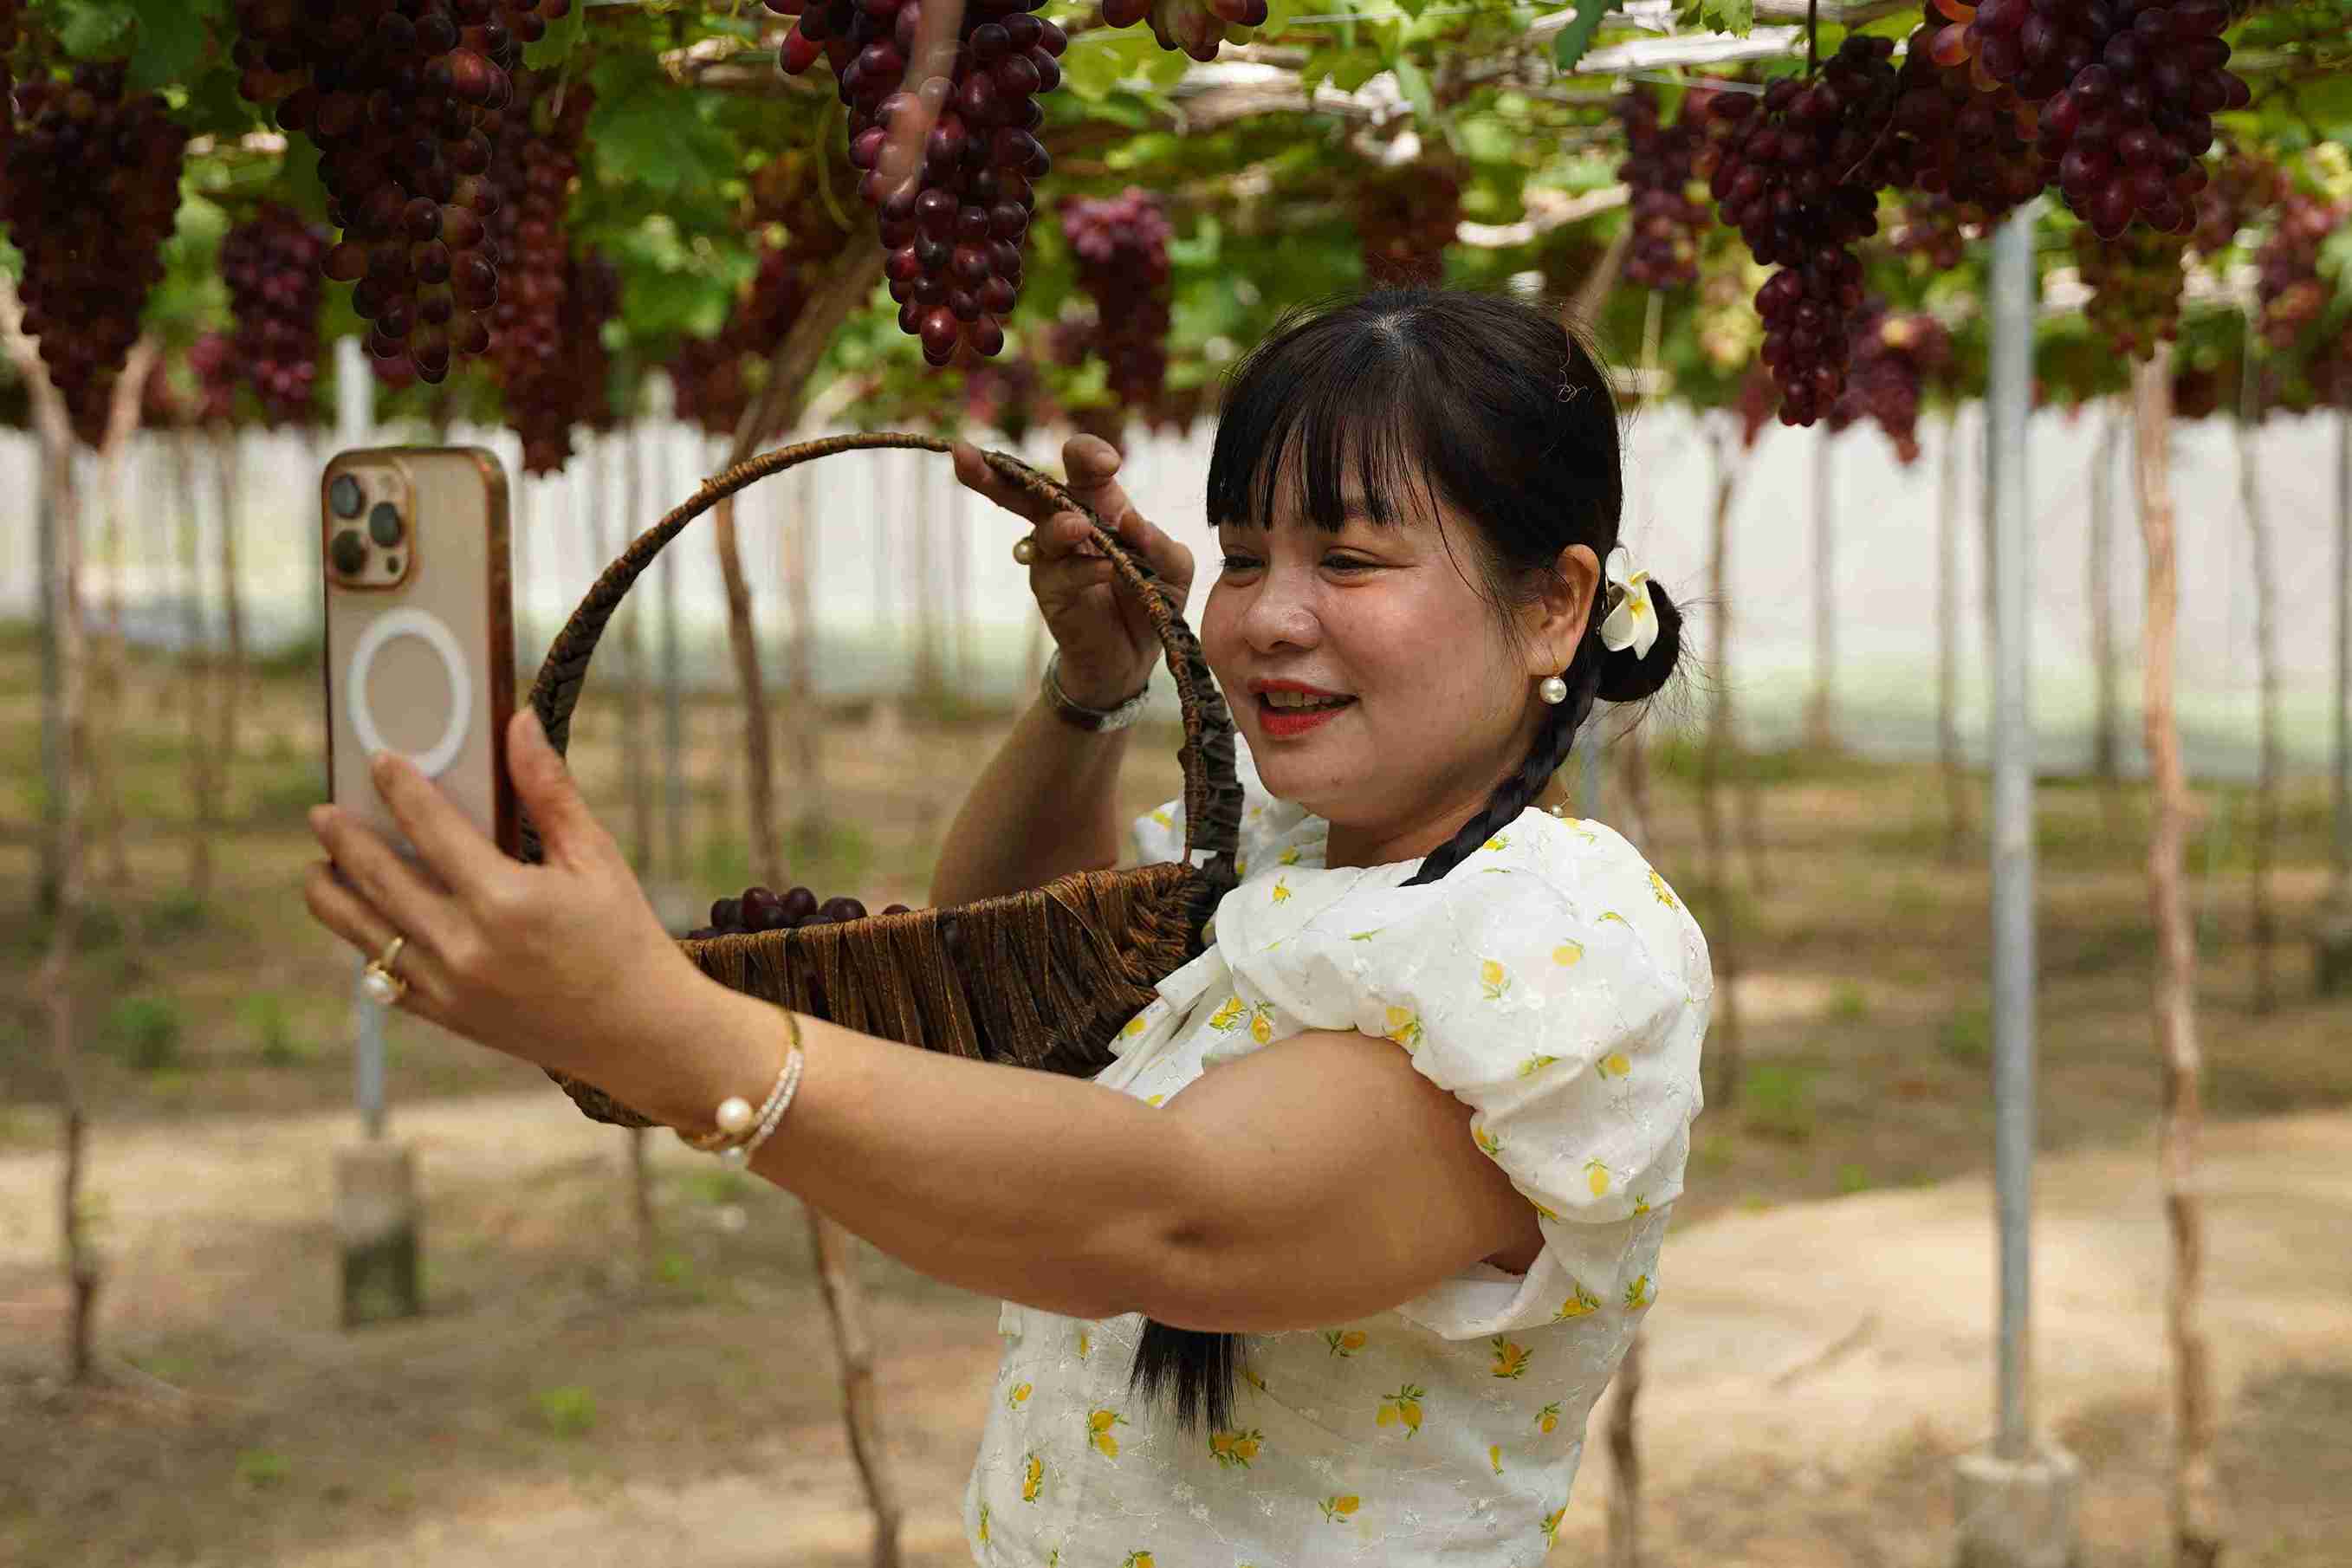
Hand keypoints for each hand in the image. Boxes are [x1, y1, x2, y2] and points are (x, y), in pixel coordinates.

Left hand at [303, 707, 712, 1090]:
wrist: (637, 1031)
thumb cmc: (623, 936)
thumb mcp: (594, 857)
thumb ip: (548, 790)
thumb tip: (518, 722)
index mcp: (505, 900)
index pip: (430, 828)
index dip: (399, 789)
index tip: (378, 762)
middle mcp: (466, 945)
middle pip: (379, 878)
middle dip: (344, 839)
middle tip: (323, 813)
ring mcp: (449, 986)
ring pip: (364, 932)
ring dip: (333, 895)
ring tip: (319, 869)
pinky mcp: (446, 1015)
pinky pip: (383, 976)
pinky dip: (363, 943)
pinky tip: (360, 920)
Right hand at [952, 434, 1194, 707]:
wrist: (1134, 655)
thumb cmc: (1152, 598)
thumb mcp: (1174, 569)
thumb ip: (1162, 544)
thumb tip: (1131, 521)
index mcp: (1098, 503)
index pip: (1082, 466)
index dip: (1087, 455)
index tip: (1108, 463)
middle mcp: (1067, 524)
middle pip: (1026, 489)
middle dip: (995, 472)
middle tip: (963, 453)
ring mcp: (1054, 559)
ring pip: (1043, 532)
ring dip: (1059, 527)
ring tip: (1078, 528)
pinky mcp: (1050, 594)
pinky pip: (1059, 576)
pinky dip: (1082, 570)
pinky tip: (1104, 570)